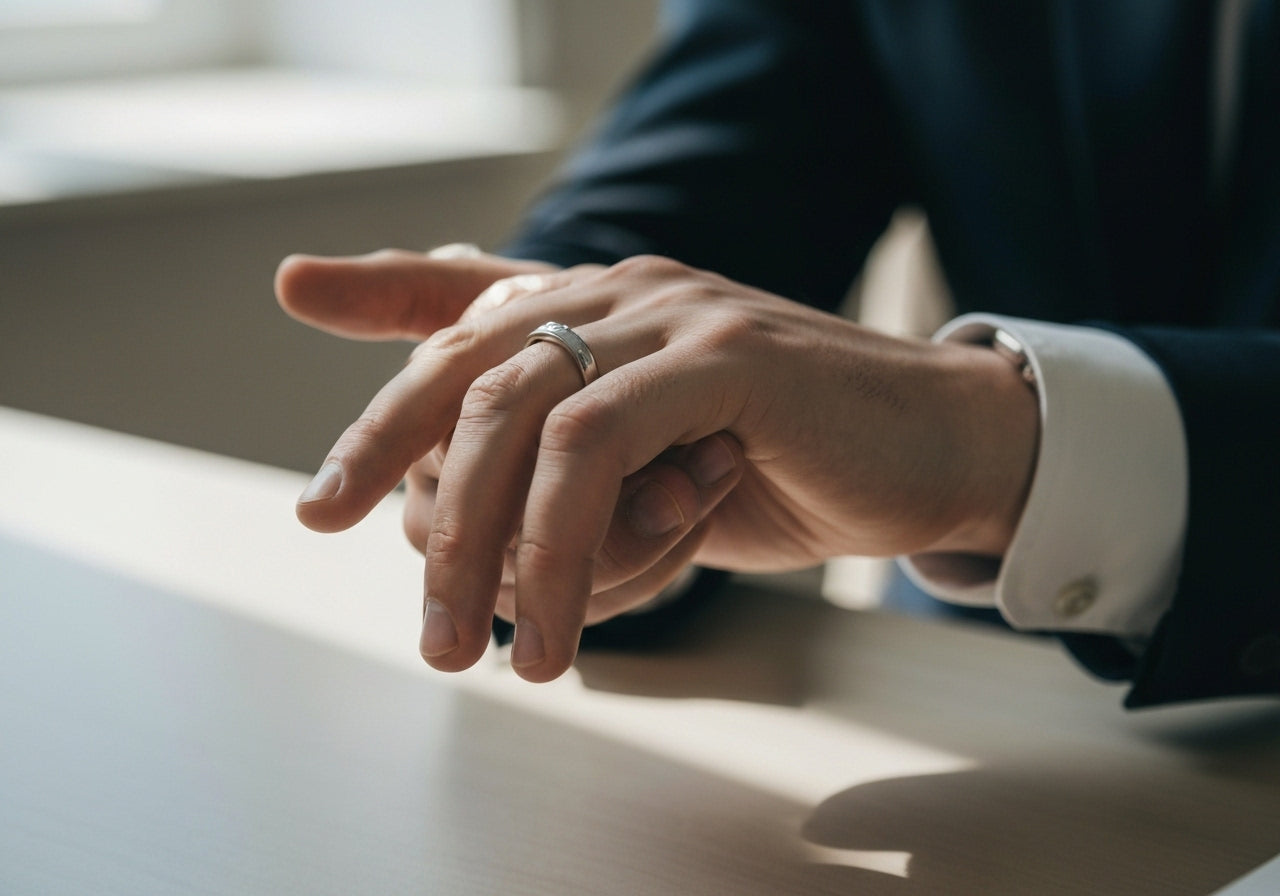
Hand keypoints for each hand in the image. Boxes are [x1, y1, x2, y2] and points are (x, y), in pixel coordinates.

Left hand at [278, 252, 1038, 681]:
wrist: (940, 454)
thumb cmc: (794, 468)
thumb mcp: (663, 473)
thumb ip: (578, 477)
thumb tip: (472, 541)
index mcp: (608, 310)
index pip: (473, 290)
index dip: (381, 284)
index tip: (298, 288)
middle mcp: (628, 295)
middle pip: (467, 364)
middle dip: (390, 464)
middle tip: (374, 575)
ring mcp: (675, 316)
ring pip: (519, 415)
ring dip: (478, 545)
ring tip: (471, 650)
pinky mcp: (726, 358)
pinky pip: (596, 445)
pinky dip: (559, 541)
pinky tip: (560, 621)